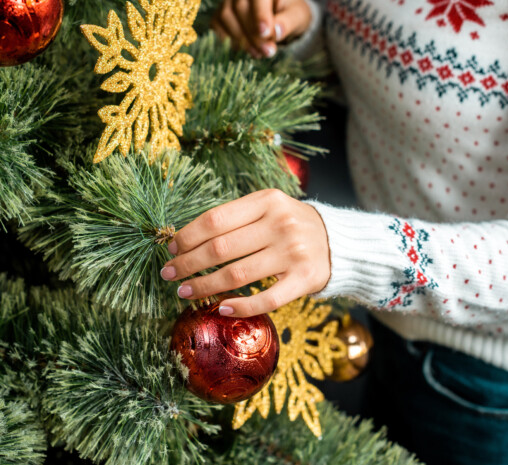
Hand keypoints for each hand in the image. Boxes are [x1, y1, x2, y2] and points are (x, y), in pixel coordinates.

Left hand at [160, 189, 330, 316]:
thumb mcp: (267, 209)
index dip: (187, 237)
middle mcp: (281, 224)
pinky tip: (220, 307)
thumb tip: (184, 241)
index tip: (170, 249)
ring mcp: (294, 253)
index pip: (215, 220)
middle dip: (187, 263)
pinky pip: (266, 299)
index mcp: (267, 201)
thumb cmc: (289, 226)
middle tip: (168, 274)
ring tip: (185, 292)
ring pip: (237, 275)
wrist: (338, 241)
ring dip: (204, 286)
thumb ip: (234, 219)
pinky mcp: (305, 279)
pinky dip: (240, 306)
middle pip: (220, 249)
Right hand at [211, 0, 312, 58]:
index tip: (266, 34)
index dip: (260, 15)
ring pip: (226, 15)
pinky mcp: (220, 7)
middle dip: (252, 33)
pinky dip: (228, 39)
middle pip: (241, 5)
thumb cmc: (291, 11)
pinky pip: (217, 23)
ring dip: (240, 38)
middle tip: (266, 51)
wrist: (281, 15)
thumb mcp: (299, 16)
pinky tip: (243, 48)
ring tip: (258, 52)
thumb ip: (289, 22)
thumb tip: (275, 32)